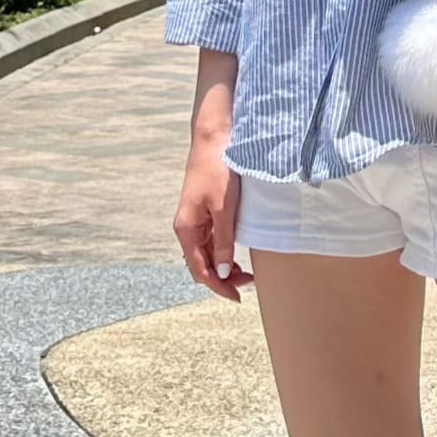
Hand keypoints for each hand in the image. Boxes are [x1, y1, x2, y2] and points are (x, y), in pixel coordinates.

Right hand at [174, 121, 250, 299]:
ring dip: (224, 267)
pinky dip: (223, 252)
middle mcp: (187, 228)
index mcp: (186, 229)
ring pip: (207, 254)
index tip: (237, 297)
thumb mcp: (224, 208)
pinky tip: (237, 255)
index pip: (200, 270)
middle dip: (223, 278)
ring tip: (247, 272)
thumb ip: (224, 241)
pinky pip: (211, 241)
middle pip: (202, 264)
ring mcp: (195, 221)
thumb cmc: (218, 170)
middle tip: (250, 283)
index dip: (218, 287)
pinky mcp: (203, 213)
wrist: (214, 139)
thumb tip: (223, 272)